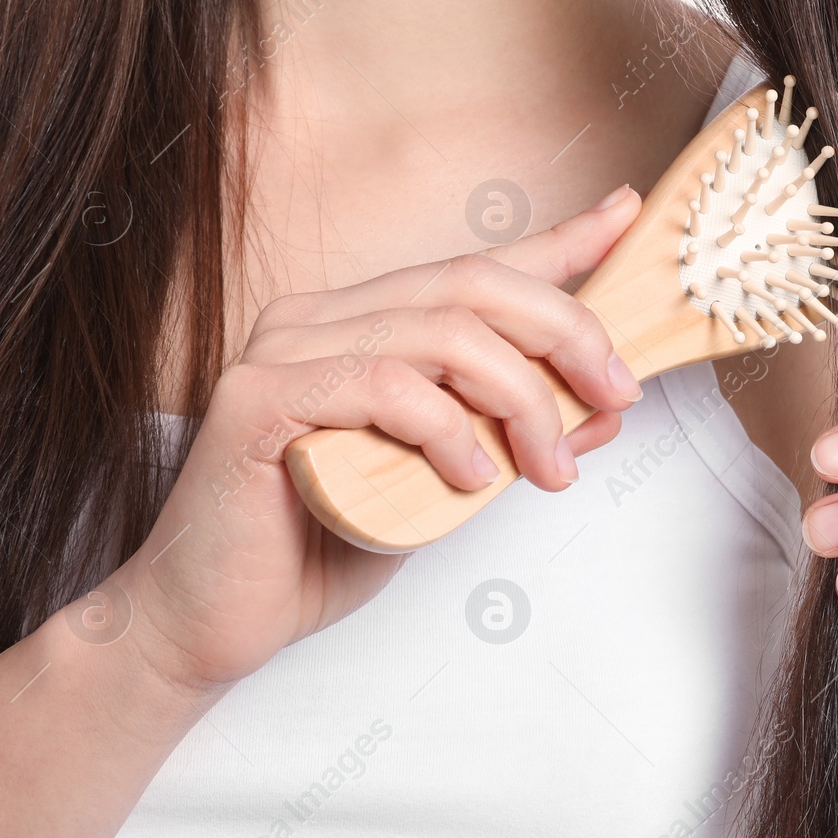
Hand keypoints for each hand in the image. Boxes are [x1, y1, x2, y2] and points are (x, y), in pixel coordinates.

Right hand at [111, 185, 645, 695]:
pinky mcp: (260, 398)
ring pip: (441, 331)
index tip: (624, 215)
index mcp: (363, 323)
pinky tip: (469, 480)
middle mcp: (321, 317)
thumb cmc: (320, 550)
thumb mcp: (449, 486)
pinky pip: (384, 385)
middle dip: (565, 332)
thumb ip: (511, 439)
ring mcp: (285, 349)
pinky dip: (447, 430)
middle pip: (472, 283)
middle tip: (614, 395)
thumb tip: (600, 409)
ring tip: (546, 468)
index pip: (476, 266)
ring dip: (520, 399)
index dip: (558, 240)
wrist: (213, 622)